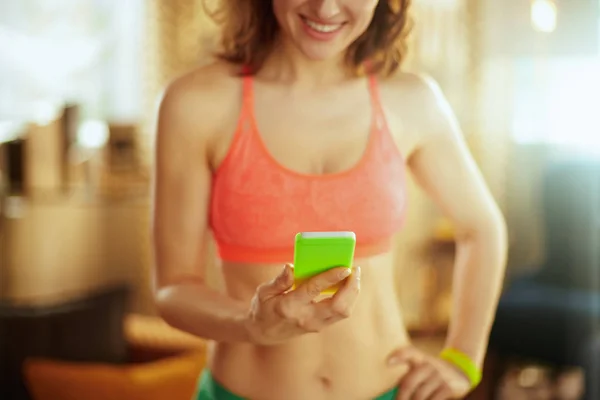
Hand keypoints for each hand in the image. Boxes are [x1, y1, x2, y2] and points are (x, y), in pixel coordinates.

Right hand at [244, 263, 360, 344]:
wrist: (263, 333)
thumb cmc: (263, 308)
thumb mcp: (264, 293)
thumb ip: (279, 281)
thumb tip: (291, 267)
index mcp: (289, 306)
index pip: (313, 290)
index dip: (330, 277)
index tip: (344, 267)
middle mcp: (306, 318)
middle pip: (338, 306)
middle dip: (351, 287)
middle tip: (355, 269)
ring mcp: (315, 325)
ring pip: (343, 311)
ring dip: (353, 293)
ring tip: (354, 275)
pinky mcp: (321, 326)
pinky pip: (341, 313)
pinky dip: (348, 298)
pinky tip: (348, 285)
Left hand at [389, 346, 470, 399]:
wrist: (460, 373)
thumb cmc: (431, 374)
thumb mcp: (420, 368)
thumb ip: (407, 378)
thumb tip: (395, 396)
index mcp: (419, 358)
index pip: (409, 352)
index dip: (398, 355)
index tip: (387, 362)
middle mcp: (429, 365)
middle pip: (409, 382)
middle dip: (400, 397)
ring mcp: (440, 375)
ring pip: (420, 395)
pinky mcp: (449, 387)